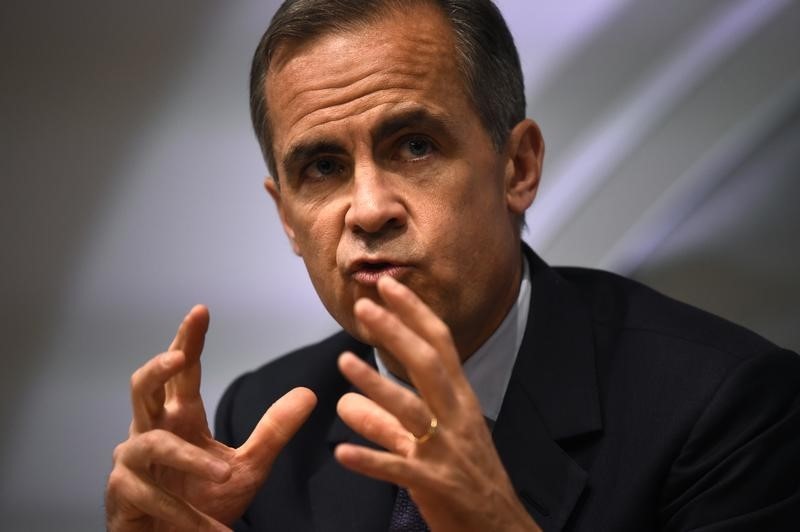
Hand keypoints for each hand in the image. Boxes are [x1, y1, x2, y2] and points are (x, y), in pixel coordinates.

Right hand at [105, 305, 316, 530]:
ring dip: (190, 461)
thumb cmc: (203, 504)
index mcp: (180, 418)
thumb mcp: (249, 466)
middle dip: (158, 368)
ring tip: (225, 473)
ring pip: (154, 444)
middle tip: (179, 357)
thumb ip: (273, 430)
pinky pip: (152, 496)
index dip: (188, 340)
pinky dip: (185, 514)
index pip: (182, 373)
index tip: (201, 311)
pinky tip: (211, 528)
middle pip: (142, 387)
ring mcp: (133, 462)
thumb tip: (309, 393)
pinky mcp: (124, 495)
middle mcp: (150, 432)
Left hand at [334, 277, 540, 531]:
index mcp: (461, 401)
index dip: (414, 313)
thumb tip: (345, 402)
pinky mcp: (437, 485)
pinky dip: (371, 460)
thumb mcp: (434, 441)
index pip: (440, 345)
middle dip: (397, 332)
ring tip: (343, 362)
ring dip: (376, 385)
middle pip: (427, 365)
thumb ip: (387, 421)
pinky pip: (400, 469)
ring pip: (411, 410)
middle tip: (365, 306)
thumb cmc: (467, 479)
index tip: (389, 285)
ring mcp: (448, 451)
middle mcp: (457, 418)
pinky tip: (342, 453)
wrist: (502, 529)